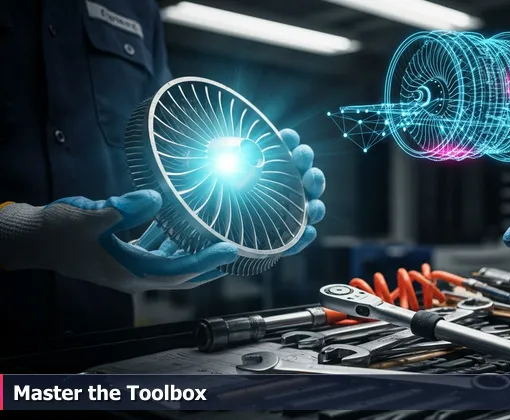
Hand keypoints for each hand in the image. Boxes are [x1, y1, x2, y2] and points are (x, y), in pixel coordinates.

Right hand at [0, 129, 324, 292]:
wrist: (33, 240)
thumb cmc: (58, 231)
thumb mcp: (88, 216)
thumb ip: (122, 209)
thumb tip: (157, 197)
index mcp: (133, 273)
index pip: (180, 271)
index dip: (208, 260)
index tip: (234, 248)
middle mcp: (140, 276)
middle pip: (190, 273)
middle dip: (218, 261)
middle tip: (246, 246)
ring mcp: (137, 269)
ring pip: (180, 264)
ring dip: (205, 253)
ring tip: (229, 237)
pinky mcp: (132, 256)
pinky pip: (165, 252)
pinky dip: (183, 242)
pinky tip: (192, 224)